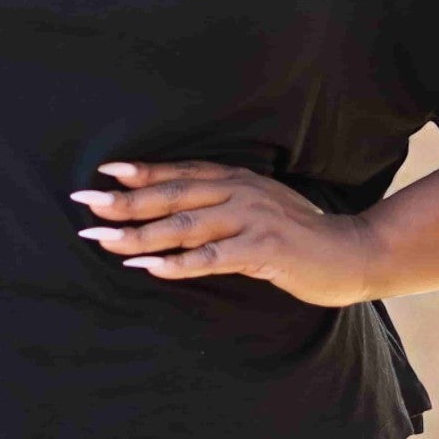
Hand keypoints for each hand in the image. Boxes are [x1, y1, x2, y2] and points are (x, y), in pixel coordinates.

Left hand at [69, 159, 382, 308]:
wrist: (352, 252)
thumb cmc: (299, 236)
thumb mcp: (259, 208)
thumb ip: (222, 204)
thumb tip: (174, 212)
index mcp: (237, 179)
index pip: (180, 172)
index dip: (142, 172)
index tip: (104, 173)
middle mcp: (240, 192)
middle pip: (173, 195)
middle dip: (126, 202)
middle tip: (86, 205)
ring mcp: (252, 219)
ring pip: (184, 226)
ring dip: (139, 234)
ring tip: (103, 240)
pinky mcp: (263, 249)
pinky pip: (212, 257)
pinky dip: (178, 263)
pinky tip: (149, 267)